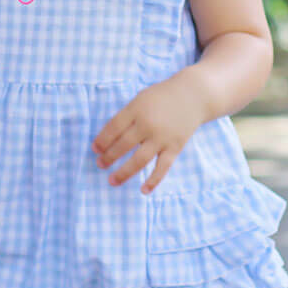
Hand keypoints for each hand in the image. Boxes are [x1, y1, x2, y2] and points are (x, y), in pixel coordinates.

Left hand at [92, 74, 206, 192]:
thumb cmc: (160, 97)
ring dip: (124, 172)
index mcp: (136, 109)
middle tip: (100, 165)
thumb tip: (109, 138)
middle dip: (109, 157)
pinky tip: (143, 190)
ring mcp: (162, 138)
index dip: (102, 140)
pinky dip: (153, 180)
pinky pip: (162, 167)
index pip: (113, 127)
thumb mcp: (140, 99)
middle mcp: (148, 125)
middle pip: (123, 145)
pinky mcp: (175, 148)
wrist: (192, 96)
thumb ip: (127, 116)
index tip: (94, 149)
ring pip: (140, 160)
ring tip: (111, 181)